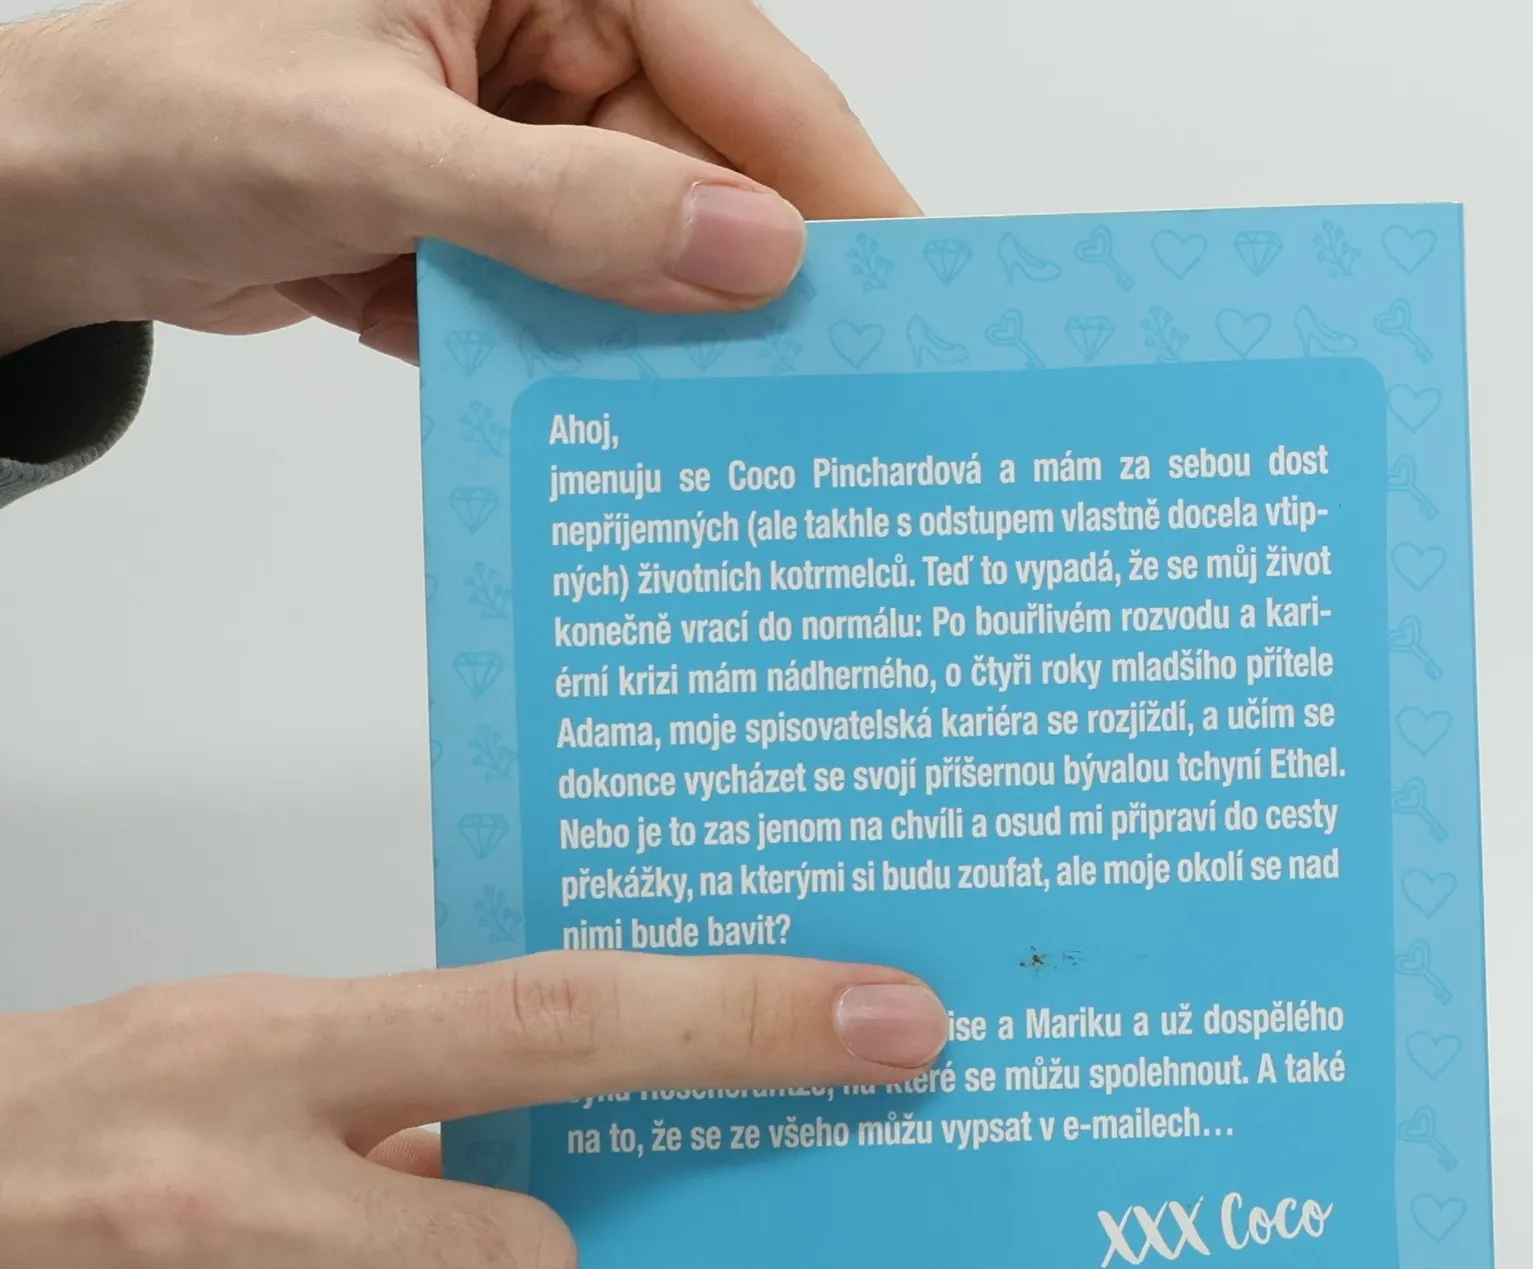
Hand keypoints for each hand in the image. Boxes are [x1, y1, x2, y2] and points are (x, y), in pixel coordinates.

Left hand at [0, 0, 914, 358]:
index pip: (730, 61)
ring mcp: (508, 137)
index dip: (827, 174)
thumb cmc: (168, 115)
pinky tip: (624, 427)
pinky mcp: (477, 223)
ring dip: (667, 336)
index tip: (911, 277)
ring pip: (639, 245)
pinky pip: (572, 297)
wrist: (48, 206)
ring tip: (744, 429)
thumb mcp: (384, 152)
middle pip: (696, 161)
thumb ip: (572, 210)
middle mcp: (535, 36)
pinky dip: (587, 360)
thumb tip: (752, 252)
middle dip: (750, 277)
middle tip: (838, 383)